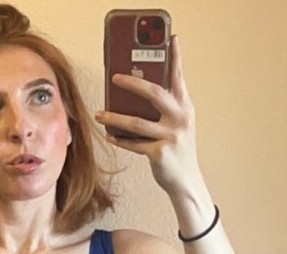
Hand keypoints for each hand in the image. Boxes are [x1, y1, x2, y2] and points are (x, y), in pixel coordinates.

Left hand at [95, 35, 200, 194]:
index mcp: (185, 108)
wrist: (186, 181)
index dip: (175, 58)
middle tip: (114, 78)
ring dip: (114, 118)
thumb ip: (167, 109)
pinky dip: (120, 139)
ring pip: (136, 122)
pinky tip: (109, 135)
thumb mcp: (179, 125)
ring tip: (99, 114)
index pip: (179, 78)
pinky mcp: (159, 153)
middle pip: (154, 93)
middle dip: (132, 83)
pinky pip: (133, 144)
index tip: (171, 40)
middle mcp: (180, 119)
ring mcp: (170, 136)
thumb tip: (139, 94)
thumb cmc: (179, 151)